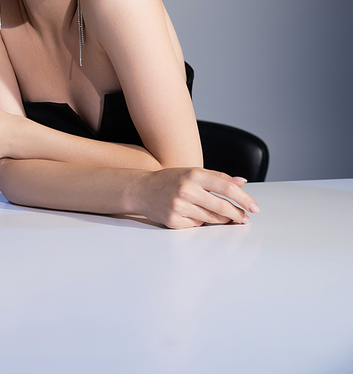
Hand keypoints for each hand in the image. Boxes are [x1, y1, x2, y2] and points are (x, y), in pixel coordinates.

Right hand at [135, 167, 259, 228]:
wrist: (142, 189)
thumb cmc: (171, 180)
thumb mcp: (193, 172)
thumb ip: (218, 177)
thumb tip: (242, 182)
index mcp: (194, 173)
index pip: (226, 186)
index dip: (243, 198)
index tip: (254, 207)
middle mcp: (186, 189)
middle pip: (221, 206)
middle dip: (237, 214)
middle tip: (245, 218)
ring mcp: (179, 206)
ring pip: (211, 218)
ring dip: (222, 220)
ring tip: (227, 218)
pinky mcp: (173, 220)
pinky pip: (196, 225)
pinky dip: (201, 222)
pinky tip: (196, 216)